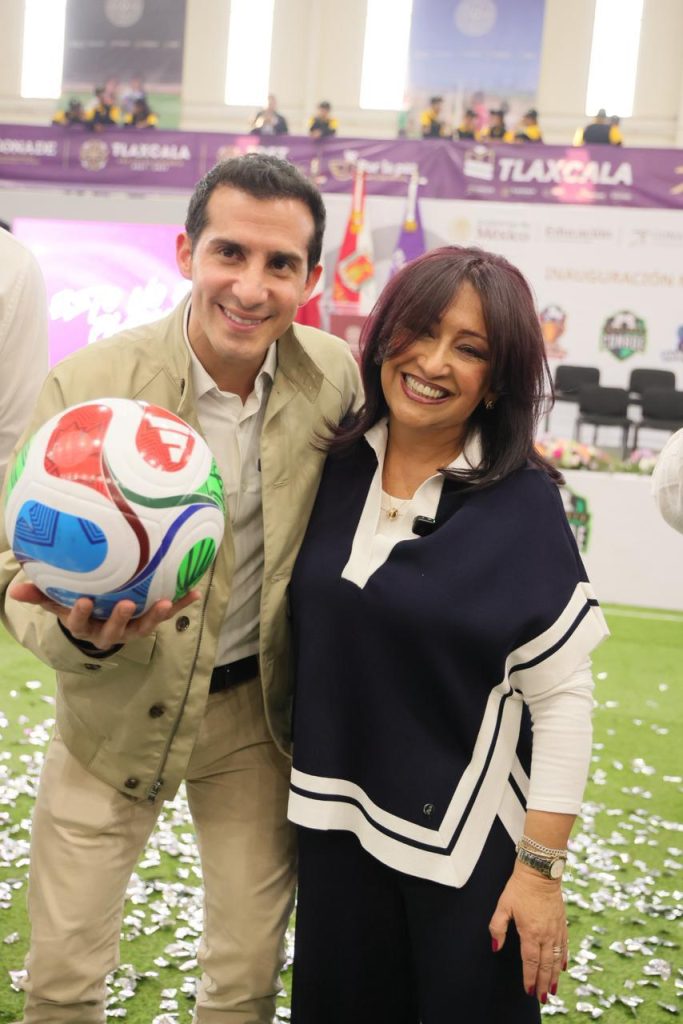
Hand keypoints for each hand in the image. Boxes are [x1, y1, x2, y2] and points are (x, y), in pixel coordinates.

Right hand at [9, 581, 200, 650]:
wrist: (100, 620)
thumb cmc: (78, 605)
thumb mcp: (58, 601)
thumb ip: (39, 595)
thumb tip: (14, 589)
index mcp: (84, 625)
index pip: (79, 622)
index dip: (81, 614)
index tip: (84, 601)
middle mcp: (108, 631)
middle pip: (115, 630)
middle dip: (121, 618)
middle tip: (128, 604)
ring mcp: (130, 628)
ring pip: (143, 627)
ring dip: (156, 615)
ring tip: (168, 602)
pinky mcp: (149, 621)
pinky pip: (166, 614)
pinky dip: (180, 604)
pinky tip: (194, 591)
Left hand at [488, 860, 567, 1002]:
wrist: (540, 872)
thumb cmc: (519, 888)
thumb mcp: (503, 905)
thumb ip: (497, 927)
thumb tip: (495, 947)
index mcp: (530, 932)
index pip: (530, 962)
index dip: (530, 978)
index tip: (529, 991)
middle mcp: (545, 934)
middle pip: (546, 965)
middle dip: (544, 983)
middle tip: (544, 998)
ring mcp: (556, 929)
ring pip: (557, 959)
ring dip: (555, 976)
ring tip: (554, 990)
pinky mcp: (562, 923)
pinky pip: (564, 946)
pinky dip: (564, 959)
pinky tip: (564, 968)